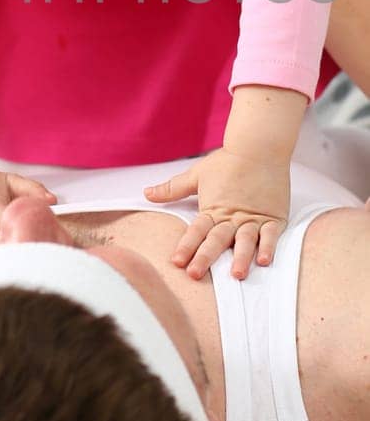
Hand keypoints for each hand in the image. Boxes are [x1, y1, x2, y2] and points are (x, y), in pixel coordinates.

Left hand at [144, 146, 289, 279]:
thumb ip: (172, 188)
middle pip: (217, 240)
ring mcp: (253, 218)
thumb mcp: (196, 174)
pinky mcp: (273, 216)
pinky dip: (269, 247)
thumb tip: (147, 193)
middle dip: (205, 258)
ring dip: (241, 258)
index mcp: (213, 209)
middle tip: (196, 274)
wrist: (259, 146)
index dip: (186, 246)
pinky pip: (271, 234)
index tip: (176, 261)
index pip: (196, 231)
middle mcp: (232, 217)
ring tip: (236, 274)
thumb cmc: (228, 161)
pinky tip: (264, 261)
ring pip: (245, 241)